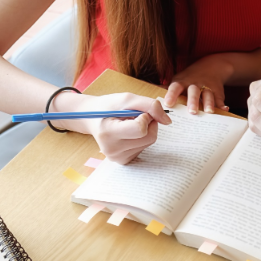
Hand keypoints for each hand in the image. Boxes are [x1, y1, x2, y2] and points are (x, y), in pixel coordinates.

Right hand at [53, 91, 171, 164]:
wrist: (92, 119)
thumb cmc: (109, 107)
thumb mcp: (127, 99)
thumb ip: (150, 105)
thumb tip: (168, 121)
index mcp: (108, 132)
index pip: (140, 129)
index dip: (144, 117)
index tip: (135, 112)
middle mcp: (112, 150)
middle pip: (149, 137)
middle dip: (148, 123)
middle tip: (133, 116)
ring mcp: (118, 158)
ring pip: (149, 142)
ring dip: (146, 130)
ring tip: (128, 124)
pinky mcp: (124, 161)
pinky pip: (145, 148)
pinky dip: (142, 137)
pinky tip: (128, 133)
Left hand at [162, 55, 232, 113]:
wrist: (212, 66)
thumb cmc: (190, 77)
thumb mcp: (178, 79)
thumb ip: (168, 90)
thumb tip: (152, 98)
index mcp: (183, 82)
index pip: (175, 87)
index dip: (171, 95)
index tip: (168, 104)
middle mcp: (195, 84)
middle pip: (194, 92)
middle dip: (193, 102)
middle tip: (192, 112)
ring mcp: (207, 87)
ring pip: (208, 95)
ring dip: (209, 103)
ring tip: (209, 112)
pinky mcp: (217, 92)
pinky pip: (220, 99)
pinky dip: (222, 104)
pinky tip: (225, 110)